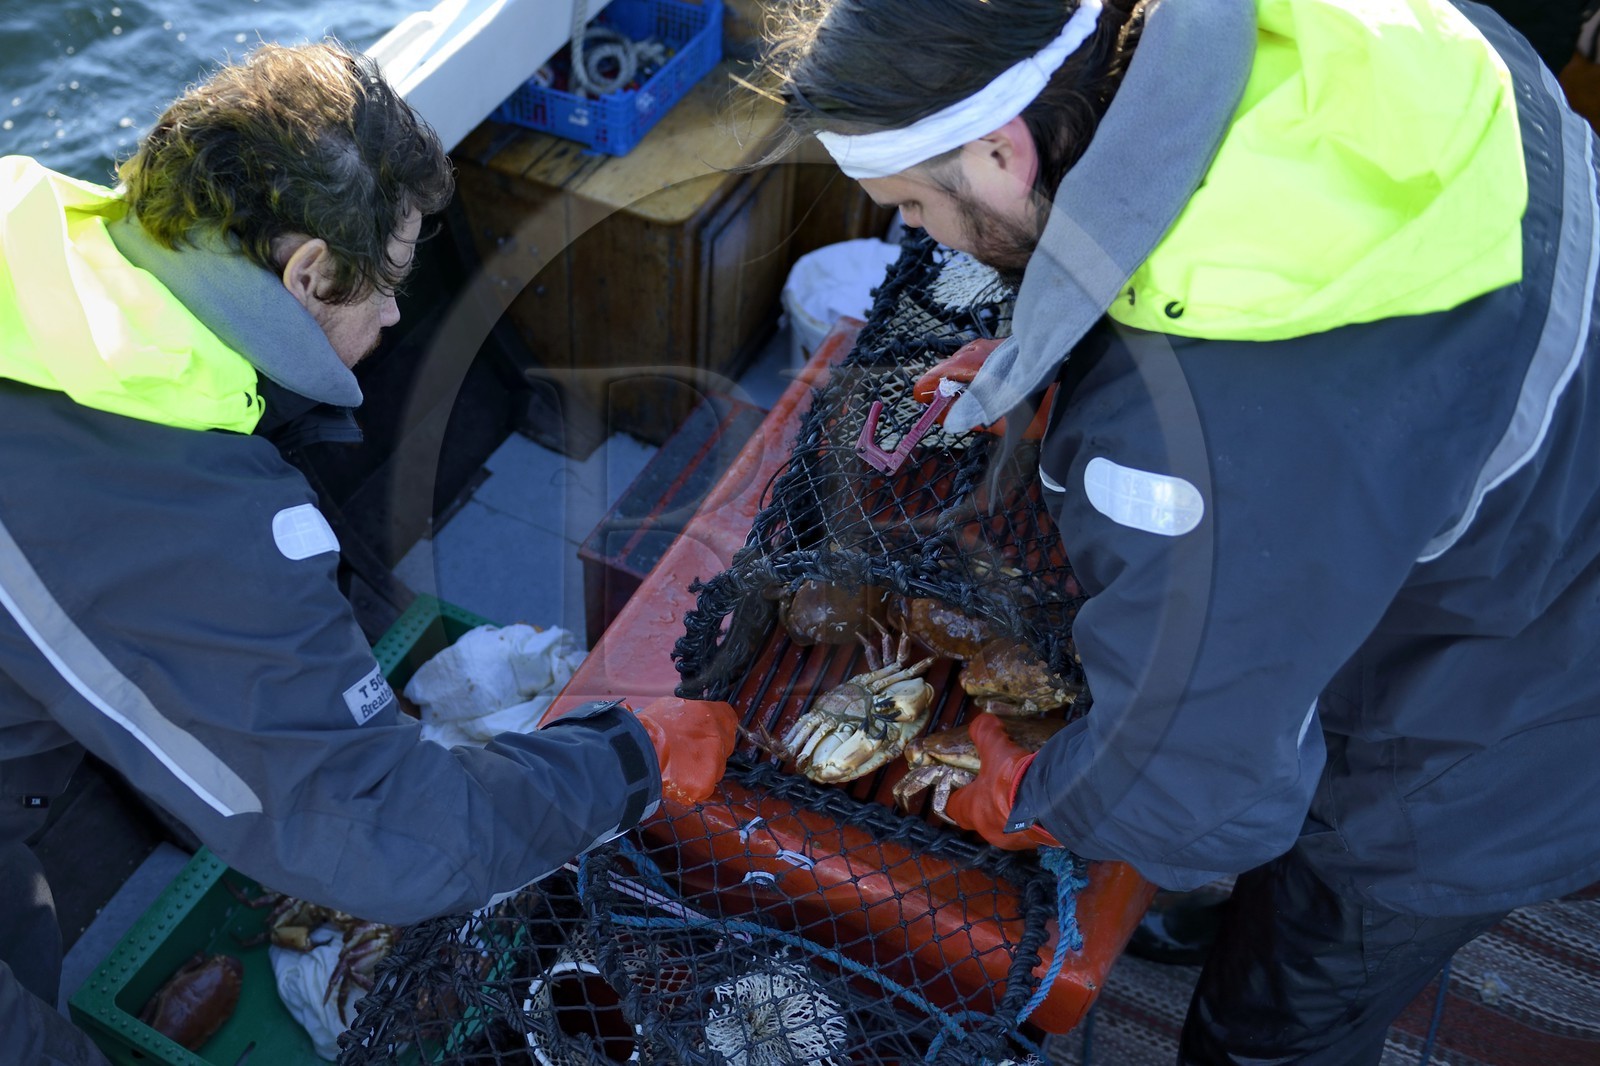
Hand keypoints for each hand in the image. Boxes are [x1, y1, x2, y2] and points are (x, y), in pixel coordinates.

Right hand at [634, 697, 737, 805]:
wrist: (636, 753)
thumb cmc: (648, 729)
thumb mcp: (671, 707)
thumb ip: (691, 713)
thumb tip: (693, 718)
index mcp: (710, 714)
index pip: (729, 718)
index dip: (719, 726)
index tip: (710, 732)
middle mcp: (718, 737)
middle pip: (725, 745)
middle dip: (711, 750)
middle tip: (689, 753)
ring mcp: (714, 762)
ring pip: (716, 768)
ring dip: (702, 769)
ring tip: (678, 767)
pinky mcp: (705, 783)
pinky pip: (704, 787)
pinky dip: (692, 786)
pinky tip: (676, 779)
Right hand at [911, 338, 1055, 439]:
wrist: (1078, 395)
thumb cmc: (1041, 411)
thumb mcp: (1001, 422)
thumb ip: (968, 418)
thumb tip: (941, 415)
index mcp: (985, 369)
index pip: (946, 371)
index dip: (930, 384)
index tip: (918, 395)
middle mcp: (991, 352)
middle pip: (956, 360)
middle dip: (942, 378)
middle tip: (932, 397)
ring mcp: (1002, 347)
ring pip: (970, 355)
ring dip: (958, 372)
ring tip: (953, 392)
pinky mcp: (1012, 349)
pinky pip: (984, 355)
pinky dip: (973, 368)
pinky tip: (977, 383)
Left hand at [942, 713, 1060, 849]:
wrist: (1052, 803)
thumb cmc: (1014, 779)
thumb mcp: (997, 748)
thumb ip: (985, 732)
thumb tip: (983, 721)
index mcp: (973, 809)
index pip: (953, 807)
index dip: (956, 795)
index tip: (962, 786)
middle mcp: (989, 830)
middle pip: (979, 819)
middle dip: (986, 804)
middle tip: (996, 787)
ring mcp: (1012, 839)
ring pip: (1004, 827)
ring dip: (1009, 813)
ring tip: (1021, 794)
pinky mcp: (1034, 842)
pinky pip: (1027, 831)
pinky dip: (1030, 819)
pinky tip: (1039, 803)